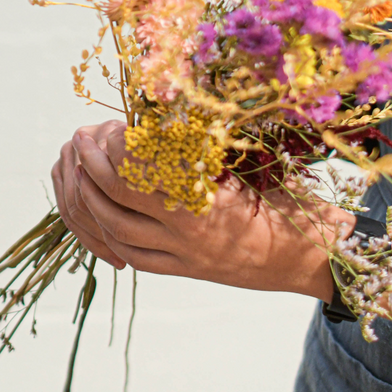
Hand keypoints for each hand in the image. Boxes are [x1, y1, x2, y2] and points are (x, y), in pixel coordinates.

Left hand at [52, 119, 343, 298]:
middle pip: (118, 197)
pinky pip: (134, 256)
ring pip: (117, 229)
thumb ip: (198, 150)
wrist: (312, 255)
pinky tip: (100, 214)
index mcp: (204, 195)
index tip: (108, 126)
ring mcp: (184, 254)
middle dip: (90, 167)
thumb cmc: (284, 197)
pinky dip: (109, 235)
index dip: (115, 147)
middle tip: (79, 140)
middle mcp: (188, 228)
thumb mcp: (245, 165)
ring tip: (80, 172)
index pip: (139, 170)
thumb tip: (154, 119)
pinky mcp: (185, 272)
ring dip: (90, 199)